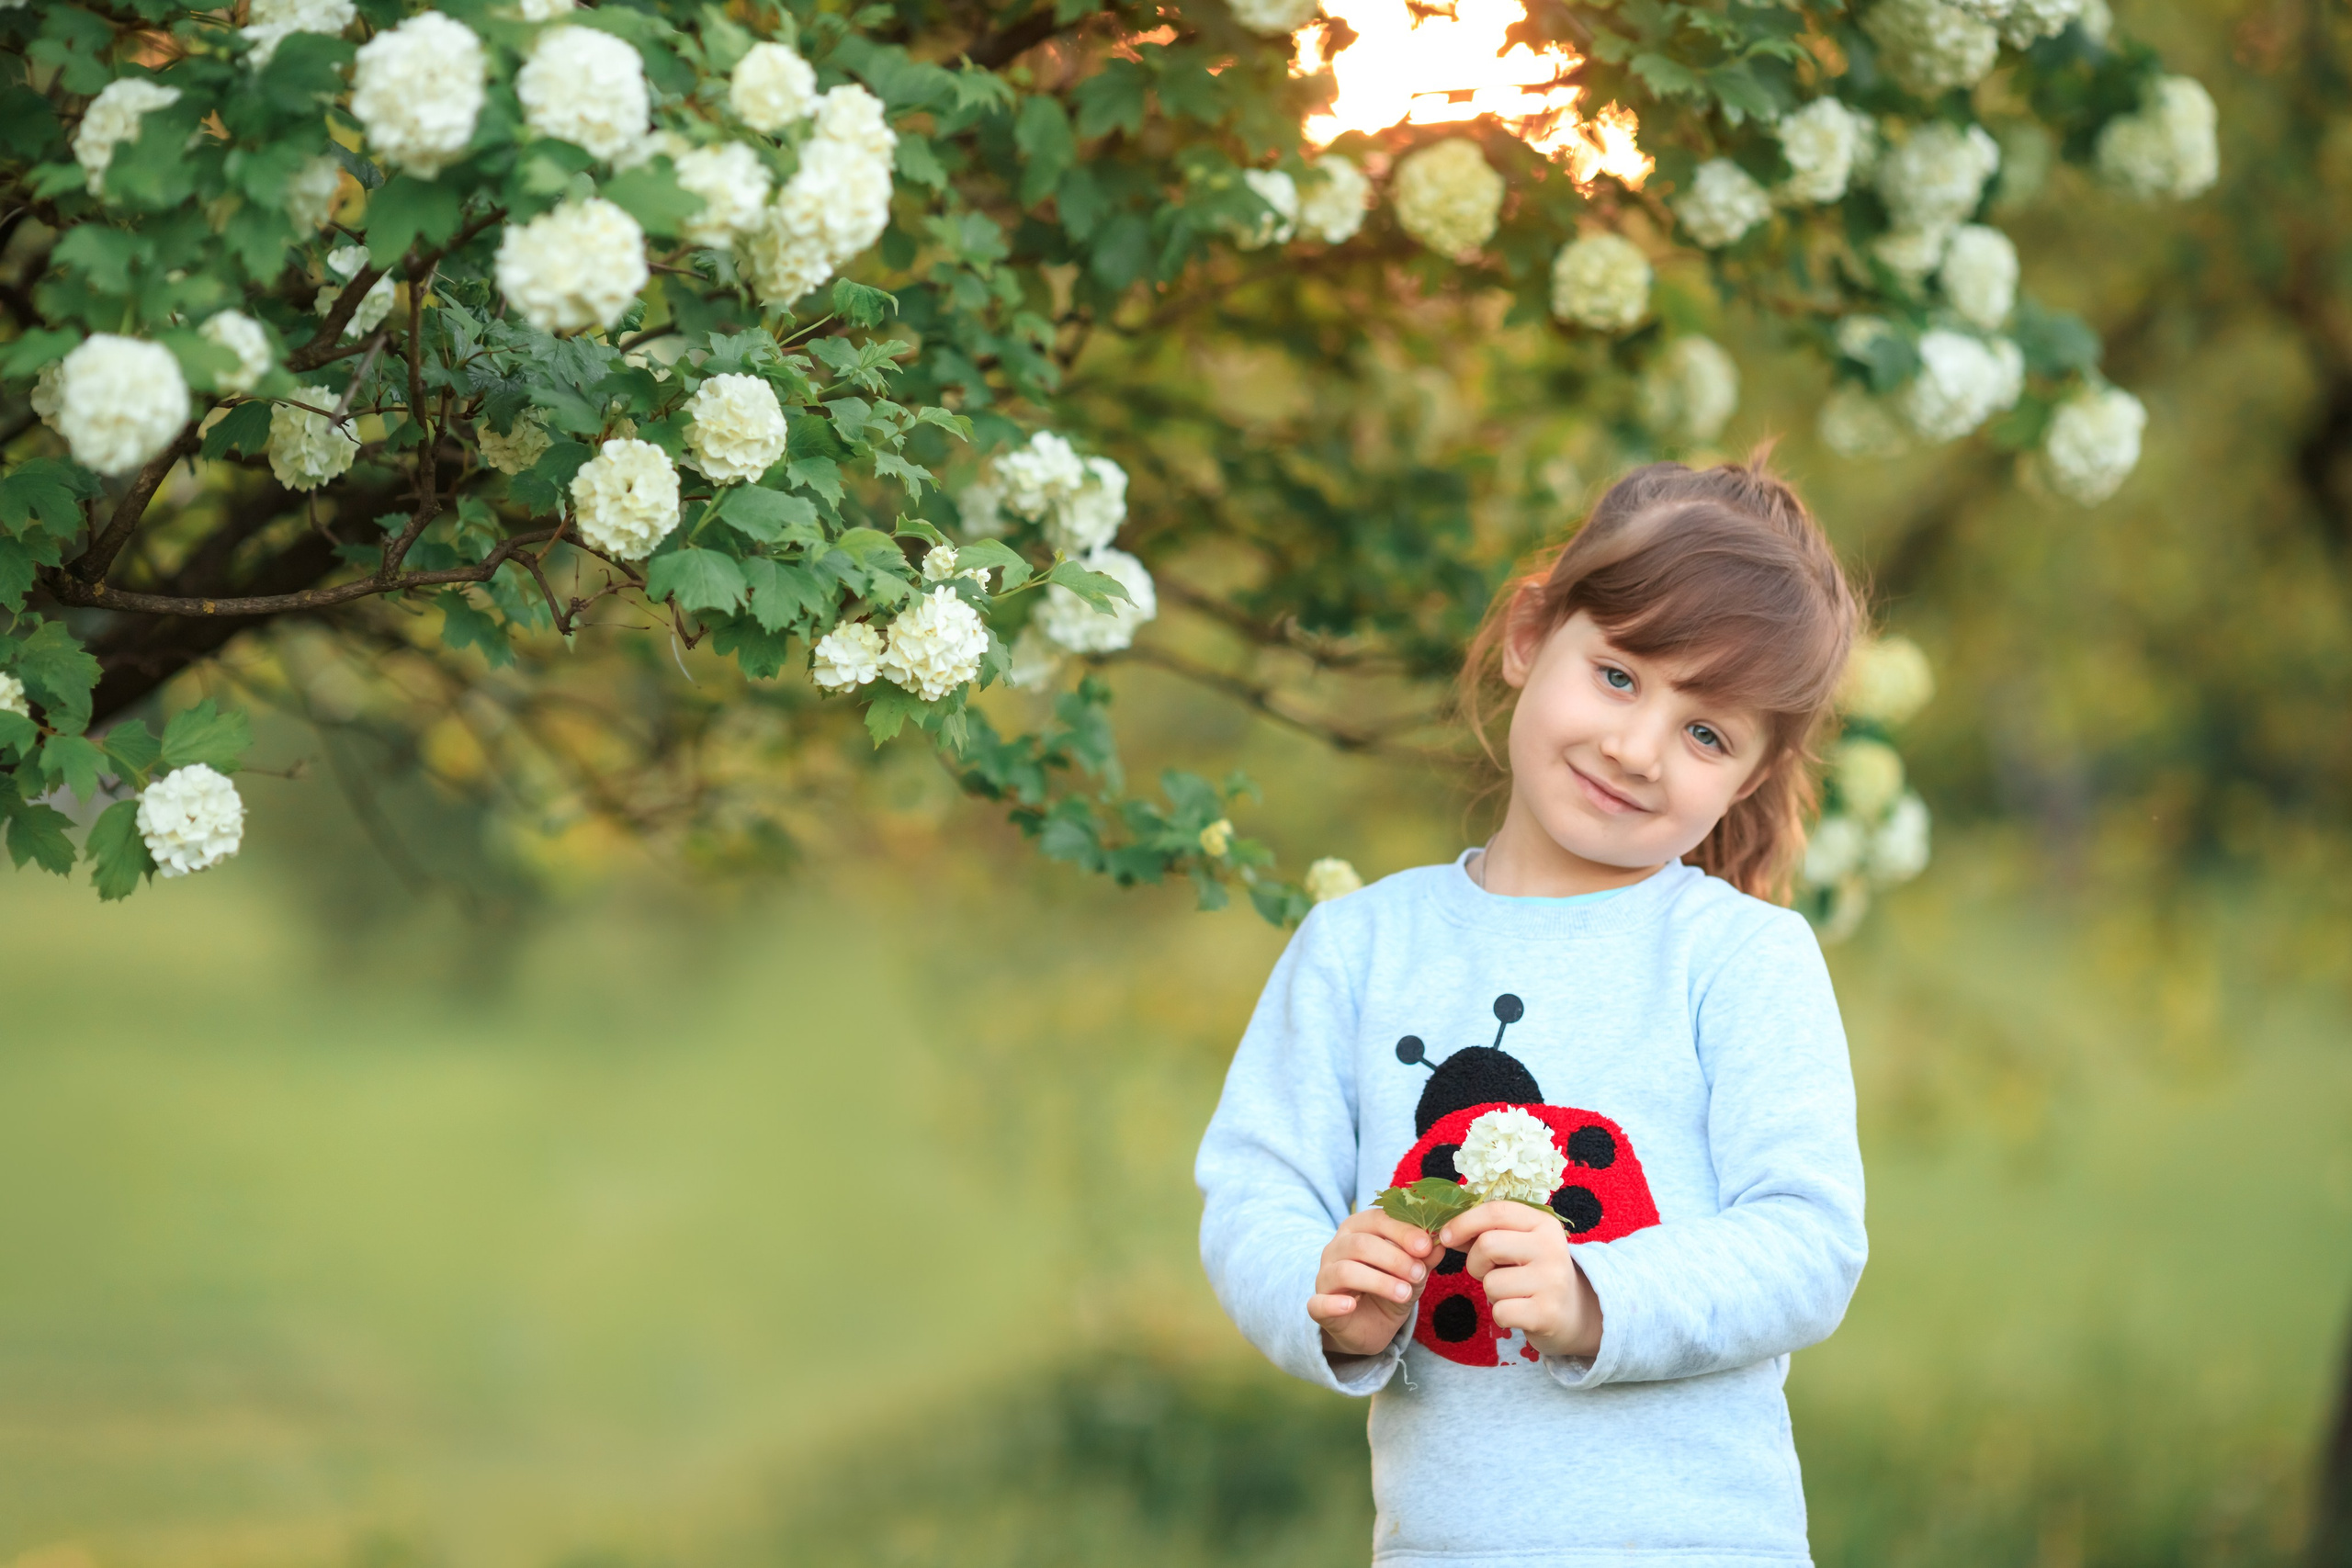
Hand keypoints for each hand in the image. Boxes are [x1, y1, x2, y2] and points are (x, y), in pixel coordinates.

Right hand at [1310, 1208, 1434, 1357]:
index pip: (1377, 1219)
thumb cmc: (1390, 1289)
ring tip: (1405, 1294)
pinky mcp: (1319, 1306)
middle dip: (1394, 1258)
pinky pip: (1318, 1302)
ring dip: (1378, 1281)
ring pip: (1345, 1270)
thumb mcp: (1413, 1273)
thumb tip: (1440, 1242)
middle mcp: (1337, 1248)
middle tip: (1419, 1274)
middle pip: (1361, 1244)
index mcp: (1359, 1229)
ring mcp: (1325, 1276)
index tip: (1426, 1245)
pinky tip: (1350, 1305)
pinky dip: (1333, 1303)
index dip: (1402, 1230)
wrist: (1371, 1326)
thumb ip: (1424, 1257)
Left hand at [1442, 1201, 1603, 1359]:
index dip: (1464, 1222)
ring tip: (1513, 1293)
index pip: (1496, 1211)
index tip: (1446, 1236)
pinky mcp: (1547, 1313)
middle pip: (1487, 1245)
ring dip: (1492, 1293)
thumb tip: (1446, 1231)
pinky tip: (1520, 1311)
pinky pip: (1500, 1311)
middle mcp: (1551, 1248)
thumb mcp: (1520, 1244)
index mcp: (1544, 1224)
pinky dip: (1501, 1315)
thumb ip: (1488, 1233)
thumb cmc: (1535, 1273)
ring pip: (1491, 1283)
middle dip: (1476, 1263)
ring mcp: (1552, 1281)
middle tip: (1489, 1273)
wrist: (1575, 1314)